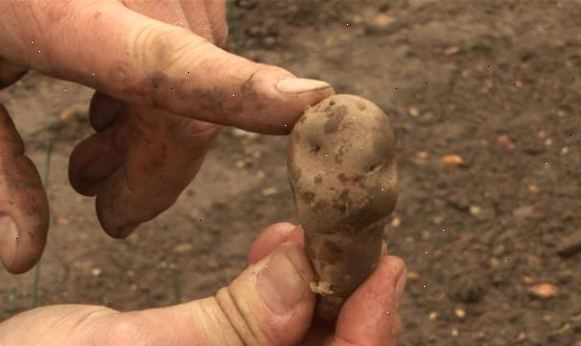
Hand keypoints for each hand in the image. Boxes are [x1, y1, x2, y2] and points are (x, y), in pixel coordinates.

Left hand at [0, 0, 333, 272]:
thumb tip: (22, 258)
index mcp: (59, 10)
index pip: (164, 63)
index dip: (240, 89)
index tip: (311, 106)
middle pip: (188, 106)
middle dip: (156, 172)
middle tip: (107, 208)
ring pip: (202, 79)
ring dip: (157, 134)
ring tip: (96, 153)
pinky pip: (198, 49)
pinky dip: (168, 91)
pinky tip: (113, 103)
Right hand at [0, 223, 406, 344]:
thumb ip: (225, 326)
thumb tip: (300, 278)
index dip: (372, 327)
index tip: (387, 267)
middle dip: (347, 297)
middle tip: (354, 237)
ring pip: (298, 340)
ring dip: (312, 285)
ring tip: (304, 236)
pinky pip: (264, 330)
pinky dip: (276, 290)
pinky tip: (274, 251)